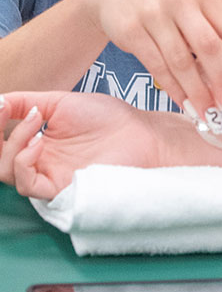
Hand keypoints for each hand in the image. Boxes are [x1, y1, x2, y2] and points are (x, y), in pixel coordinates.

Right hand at [0, 91, 167, 198]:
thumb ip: (26, 102)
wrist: (137, 131)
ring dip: (12, 144)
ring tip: (37, 121)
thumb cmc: (107, 118)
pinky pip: (27, 185)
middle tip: (4, 112)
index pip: (1, 142)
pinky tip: (39, 143)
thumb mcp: (60, 102)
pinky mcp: (60, 188)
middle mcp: (39, 162)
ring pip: (6, 172)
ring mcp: (49, 176)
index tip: (0, 105)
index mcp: (38, 142)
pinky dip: (24, 162)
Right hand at [84, 0, 221, 117]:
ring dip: (198, 91)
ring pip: (181, 61)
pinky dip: (174, 89)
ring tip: (209, 112)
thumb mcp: (194, 5)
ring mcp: (154, 14)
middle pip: (210, 47)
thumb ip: (216, 30)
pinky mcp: (131, 30)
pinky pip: (157, 66)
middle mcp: (182, 0)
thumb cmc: (166, 4)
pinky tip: (185, 103)